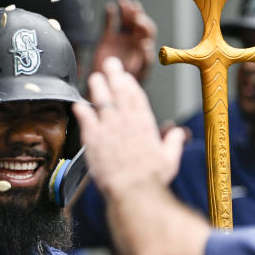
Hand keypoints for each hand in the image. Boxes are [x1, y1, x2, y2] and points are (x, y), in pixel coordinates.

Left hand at [73, 57, 186, 198]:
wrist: (133, 191)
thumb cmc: (151, 180)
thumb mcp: (170, 160)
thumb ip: (173, 143)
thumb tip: (177, 135)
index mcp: (144, 125)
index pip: (137, 97)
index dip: (130, 84)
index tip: (125, 75)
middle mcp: (126, 122)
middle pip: (119, 92)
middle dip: (114, 75)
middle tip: (109, 63)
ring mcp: (109, 129)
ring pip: (102, 101)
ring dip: (98, 88)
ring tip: (94, 78)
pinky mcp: (94, 140)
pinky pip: (86, 120)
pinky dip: (82, 111)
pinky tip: (77, 104)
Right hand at [90, 0, 156, 81]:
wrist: (107, 88)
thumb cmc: (126, 84)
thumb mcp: (141, 74)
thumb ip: (146, 60)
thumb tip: (148, 45)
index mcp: (143, 47)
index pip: (148, 31)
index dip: (145, 24)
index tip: (139, 21)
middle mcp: (133, 41)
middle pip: (137, 22)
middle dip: (136, 14)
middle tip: (133, 7)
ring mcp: (120, 39)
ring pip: (124, 20)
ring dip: (125, 10)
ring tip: (123, 2)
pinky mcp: (106, 39)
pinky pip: (109, 23)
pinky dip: (109, 15)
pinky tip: (110, 7)